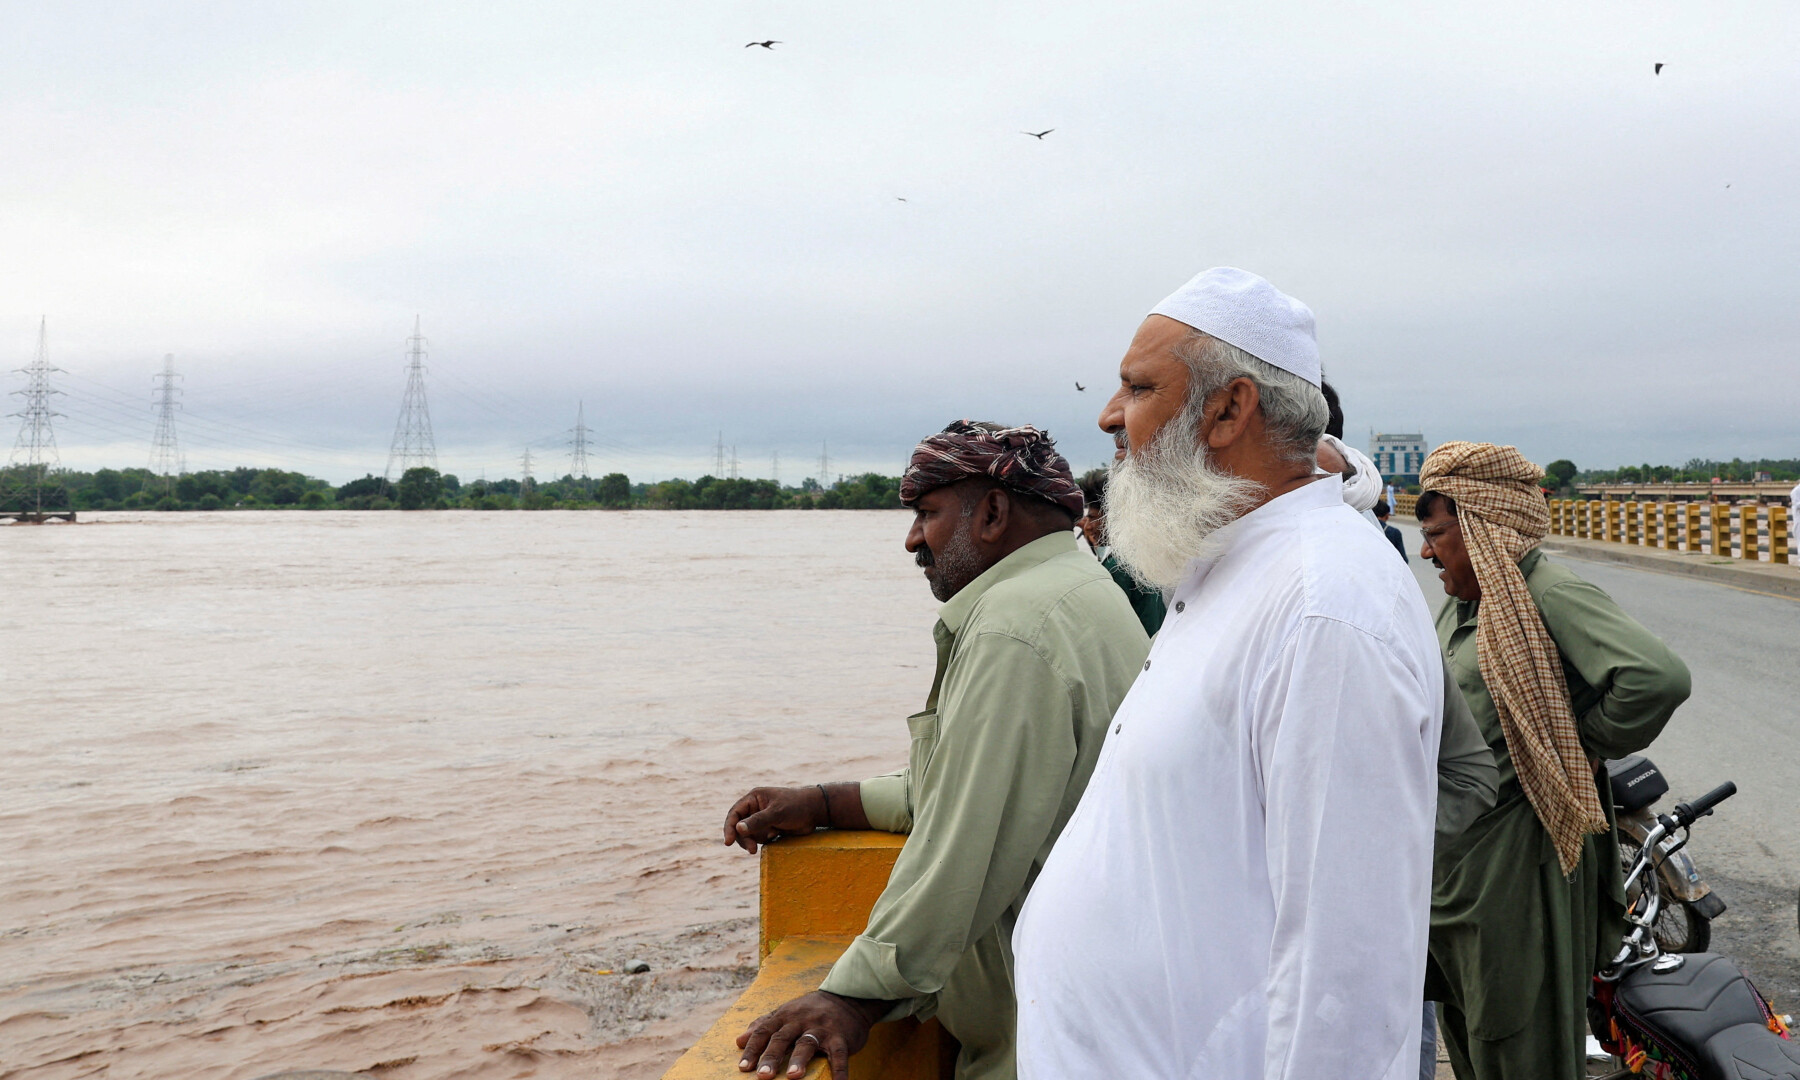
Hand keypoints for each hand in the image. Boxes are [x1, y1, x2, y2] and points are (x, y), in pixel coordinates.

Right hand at [723, 786, 826, 853]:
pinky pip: (758, 838)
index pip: (735, 813)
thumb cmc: (797, 806)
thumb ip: (757, 821)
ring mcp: (761, 819)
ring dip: (753, 841)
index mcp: (754, 798)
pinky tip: (774, 837)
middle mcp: (755, 808)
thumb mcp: (776, 813)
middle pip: (739, 826)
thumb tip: (738, 829)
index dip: (729, 827)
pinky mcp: (769, 828)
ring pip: (748, 834)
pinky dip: (762, 841)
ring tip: (766, 841)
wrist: (815, 811)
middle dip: (744, 838)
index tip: (728, 842)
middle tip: (752, 850)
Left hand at [735, 990, 881, 1078]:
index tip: (743, 1067)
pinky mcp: (841, 1037)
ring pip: (808, 1043)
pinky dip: (839, 1071)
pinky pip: (838, 1055)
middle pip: (783, 1038)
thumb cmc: (810, 1010)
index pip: (764, 1031)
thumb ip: (763, 1024)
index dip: (753, 1049)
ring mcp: (821, 1028)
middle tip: (762, 1076)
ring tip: (792, 1076)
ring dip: (800, 1060)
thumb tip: (739, 1040)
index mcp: (785, 1016)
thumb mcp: (786, 1012)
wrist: (847, 997)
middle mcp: (801, 1020)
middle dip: (772, 1057)